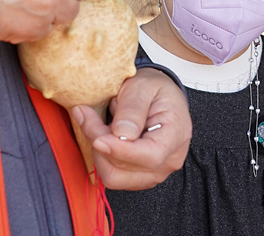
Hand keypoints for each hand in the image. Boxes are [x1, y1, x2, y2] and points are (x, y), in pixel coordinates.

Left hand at [72, 68, 190, 189]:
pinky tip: (105, 137)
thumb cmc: (154, 89)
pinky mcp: (139, 177)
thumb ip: (132, 108)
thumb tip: (121, 134)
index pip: (150, 156)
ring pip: (114, 176)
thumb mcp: (143, 86)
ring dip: (98, 151)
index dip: (120, 150)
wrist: (159, 96)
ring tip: (99, 125)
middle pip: (125, 167)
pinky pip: (113, 176)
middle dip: (99, 142)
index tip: (97, 137)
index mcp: (175, 135)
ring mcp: (154, 173)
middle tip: (87, 114)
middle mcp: (169, 160)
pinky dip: (102, 157)